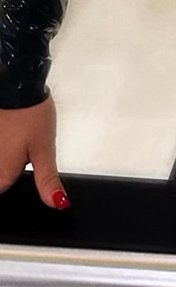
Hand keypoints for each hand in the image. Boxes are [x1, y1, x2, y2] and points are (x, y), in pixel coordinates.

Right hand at [0, 94, 69, 208]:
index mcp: (3, 175)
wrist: (16, 84)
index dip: (17, 183)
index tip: (25, 166)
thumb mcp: (45, 149)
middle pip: (2, 178)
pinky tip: (13, 132)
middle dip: (12, 168)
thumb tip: (57, 203)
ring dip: (8, 154)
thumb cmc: (30, 114)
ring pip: (1, 161)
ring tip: (20, 137)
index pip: (6, 192)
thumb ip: (48, 180)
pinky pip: (0, 148)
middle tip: (25, 147)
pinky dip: (5, 145)